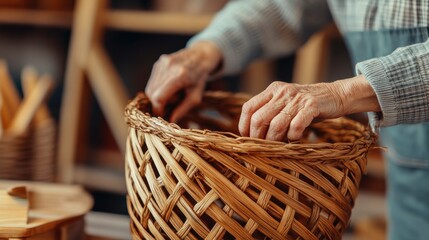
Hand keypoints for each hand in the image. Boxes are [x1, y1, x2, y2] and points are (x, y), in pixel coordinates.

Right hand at [145, 41, 221, 121]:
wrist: (201, 56)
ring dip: (156, 96)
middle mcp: (168, 67)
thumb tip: (171, 121)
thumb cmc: (200, 79)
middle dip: (157, 104)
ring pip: (150, 87)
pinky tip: (168, 88)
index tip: (163, 116)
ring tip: (171, 96)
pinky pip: (152, 81)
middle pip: (152, 93)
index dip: (158, 110)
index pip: (159, 98)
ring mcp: (162, 63)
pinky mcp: (159, 62)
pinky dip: (157, 88)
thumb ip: (182, 109)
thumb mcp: (195, 96)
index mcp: (180, 76)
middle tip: (168, 107)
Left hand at [238, 76, 379, 140]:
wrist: (334, 96)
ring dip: (275, 140)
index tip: (248, 139)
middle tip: (263, 147)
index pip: (248, 108)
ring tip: (279, 145)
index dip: (244, 126)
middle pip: (259, 119)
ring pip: (276, 124)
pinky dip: (293, 136)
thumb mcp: (284, 104)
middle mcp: (282, 92)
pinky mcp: (312, 106)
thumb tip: (251, 136)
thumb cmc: (305, 106)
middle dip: (258, 137)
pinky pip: (296, 125)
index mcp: (272, 90)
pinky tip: (295, 139)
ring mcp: (297, 98)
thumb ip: (269, 113)